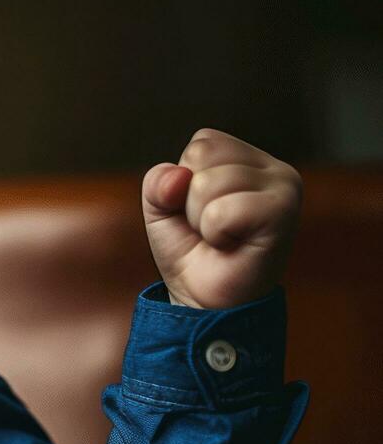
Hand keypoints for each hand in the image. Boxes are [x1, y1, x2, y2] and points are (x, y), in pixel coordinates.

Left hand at [141, 129, 301, 309]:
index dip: (183, 181)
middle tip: (211, 229)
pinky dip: (213, 233)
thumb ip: (158, 182)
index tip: (200, 212)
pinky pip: (221, 210)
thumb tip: (178, 177)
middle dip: (189, 201)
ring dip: (200, 219)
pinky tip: (231, 246)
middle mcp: (275, 168)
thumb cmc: (192, 252)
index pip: (202, 142)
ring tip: (221, 238)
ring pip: (206, 183)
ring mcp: (285, 188)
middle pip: (201, 156)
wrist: (207, 301)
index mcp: (250, 159)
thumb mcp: (161, 210)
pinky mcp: (284, 212)